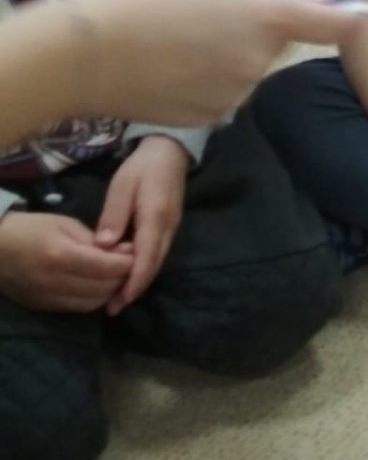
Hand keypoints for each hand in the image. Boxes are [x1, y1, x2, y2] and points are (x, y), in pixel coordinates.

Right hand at [0, 211, 133, 312]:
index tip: (137, 252)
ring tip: (118, 276)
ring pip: (93, 303)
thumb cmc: (31, 228)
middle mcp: (54, 282)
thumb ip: (96, 241)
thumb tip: (125, 251)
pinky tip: (100, 286)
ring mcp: (47, 298)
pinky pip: (78, 309)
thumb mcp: (66, 224)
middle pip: (103, 288)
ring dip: (111, 292)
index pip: (108, 267)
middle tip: (131, 264)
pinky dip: (94, 299)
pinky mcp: (43, 307)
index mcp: (61, 255)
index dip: (128, 262)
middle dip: (123, 277)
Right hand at [70, 0, 360, 124]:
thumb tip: (306, 7)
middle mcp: (263, 59)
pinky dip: (203, 87)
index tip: (362, 16)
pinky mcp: (212, 119)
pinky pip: (221, 97)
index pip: (336, 24)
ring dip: (224, 63)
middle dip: (252, 37)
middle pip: (275, 47)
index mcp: (268, 16)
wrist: (84, 54)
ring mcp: (239, 93)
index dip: (350, 19)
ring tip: (176, 47)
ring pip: (245, 73)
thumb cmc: (144, 2)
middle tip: (205, 22)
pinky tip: (168, 73)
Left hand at [94, 136, 188, 314]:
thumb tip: (103, 246)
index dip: (133, 283)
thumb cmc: (142, 168)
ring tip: (117, 297)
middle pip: (154, 265)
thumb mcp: (122, 186)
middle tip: (112, 308)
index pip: (146, 258)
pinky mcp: (169, 226)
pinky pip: (158, 253)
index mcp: (155, 218)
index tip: (118, 302)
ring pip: (157, 261)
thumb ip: (114, 216)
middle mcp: (168, 228)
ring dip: (139, 281)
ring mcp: (172, 228)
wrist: (170, 151)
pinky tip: (128, 274)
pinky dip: (144, 268)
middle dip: (135, 289)